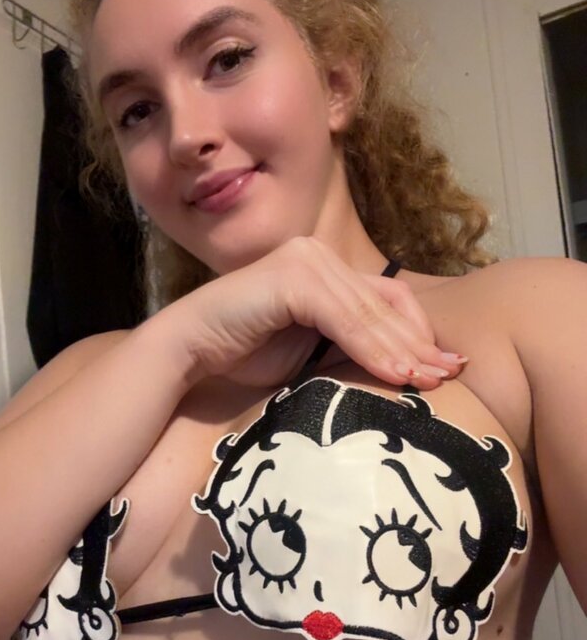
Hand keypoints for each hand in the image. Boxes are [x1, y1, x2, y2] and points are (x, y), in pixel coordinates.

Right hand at [180, 236, 466, 388]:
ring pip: (369, 312)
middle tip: (450, 375)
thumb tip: (407, 369)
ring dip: (402, 350)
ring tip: (427, 382)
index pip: (388, 300)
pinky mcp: (291, 276)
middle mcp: (319, 257)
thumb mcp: (311, 353)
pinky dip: (372, 347)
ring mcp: (305, 261)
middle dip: (420, 344)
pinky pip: (343, 317)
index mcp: (327, 271)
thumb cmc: (244, 357)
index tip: (446, 368)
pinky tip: (395, 373)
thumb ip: (350, 348)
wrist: (189, 354)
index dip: (419, 334)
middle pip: (385, 304)